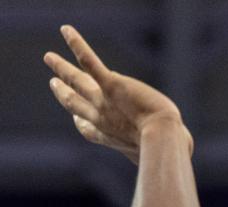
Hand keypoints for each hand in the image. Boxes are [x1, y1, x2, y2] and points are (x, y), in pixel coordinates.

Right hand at [43, 25, 189, 163]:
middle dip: (63, 93)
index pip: (87, 130)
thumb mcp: (155, 154)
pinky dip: (77, 44)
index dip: (80, 123)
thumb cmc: (166, 149)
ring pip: (76, 81)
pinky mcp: (111, 84)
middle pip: (74, 104)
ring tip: (49, 57)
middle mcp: (100, 119)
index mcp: (109, 137)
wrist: (162, 137)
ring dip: (62, 67)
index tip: (75, 120)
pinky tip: (66, 30)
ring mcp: (102, 101)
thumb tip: (178, 150)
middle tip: (53, 83)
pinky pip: (89, 61)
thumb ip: (157, 151)